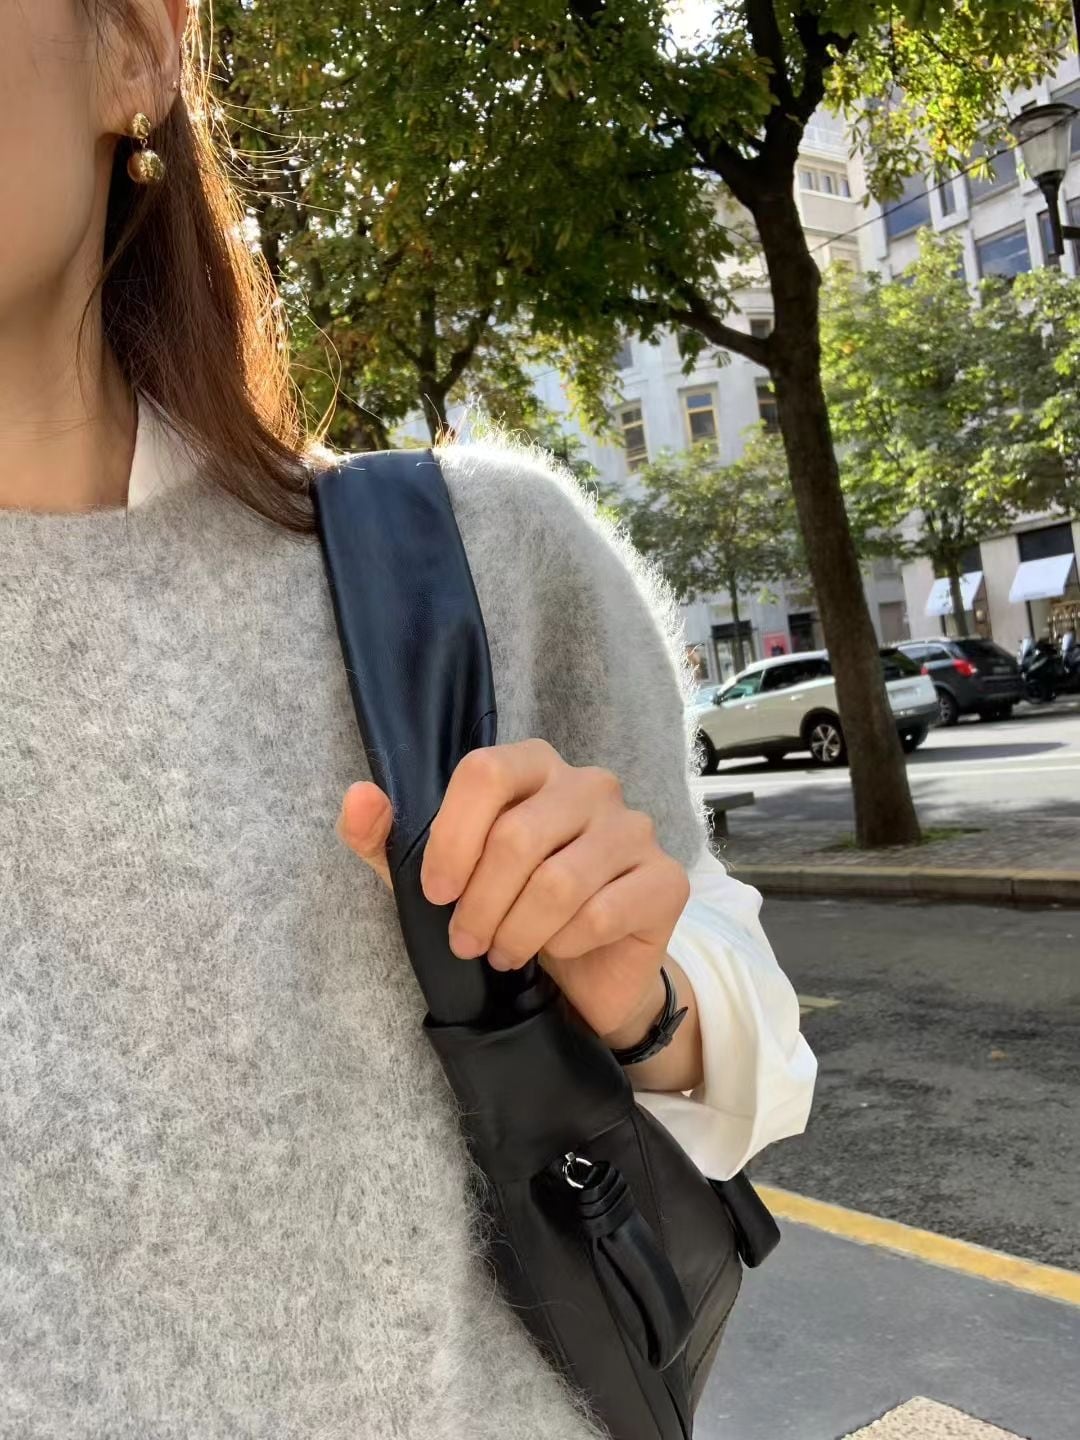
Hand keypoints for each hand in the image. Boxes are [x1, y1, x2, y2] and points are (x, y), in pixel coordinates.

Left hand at [336, 739, 690, 1046]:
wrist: (585, 976)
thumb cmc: (507, 911)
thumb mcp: (436, 878)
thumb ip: (387, 839)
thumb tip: (359, 798)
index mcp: (534, 765)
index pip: (484, 772)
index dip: (451, 839)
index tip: (435, 895)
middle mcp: (590, 784)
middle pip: (517, 836)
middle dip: (480, 904)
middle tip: (468, 942)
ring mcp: (634, 829)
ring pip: (558, 881)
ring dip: (517, 931)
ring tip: (504, 952)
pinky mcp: (665, 880)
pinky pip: (600, 913)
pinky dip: (563, 944)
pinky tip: (557, 951)